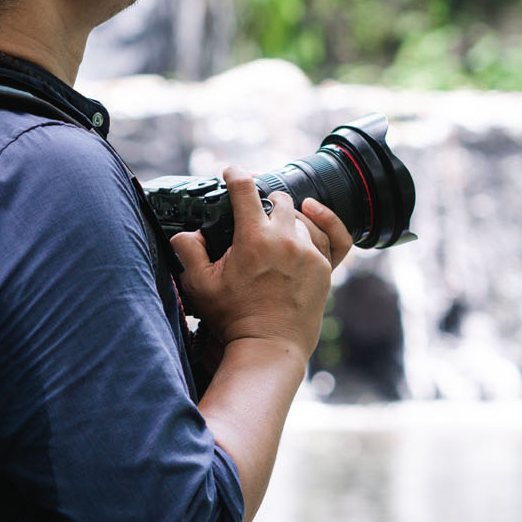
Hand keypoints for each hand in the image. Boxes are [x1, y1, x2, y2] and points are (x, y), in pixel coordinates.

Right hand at [170, 167, 349, 357]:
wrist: (267, 348)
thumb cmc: (233, 319)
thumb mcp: (199, 284)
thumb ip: (189, 251)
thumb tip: (187, 233)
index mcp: (254, 238)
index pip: (244, 189)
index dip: (235, 175)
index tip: (230, 173)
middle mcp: (286, 240)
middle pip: (278, 199)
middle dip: (263, 199)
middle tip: (252, 208)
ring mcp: (310, 253)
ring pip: (302, 217)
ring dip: (287, 217)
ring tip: (273, 229)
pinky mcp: (325, 269)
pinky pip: (334, 235)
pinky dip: (326, 220)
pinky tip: (314, 212)